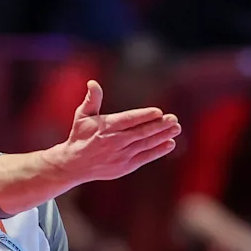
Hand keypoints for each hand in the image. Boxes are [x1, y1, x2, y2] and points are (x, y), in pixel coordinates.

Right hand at [53, 81, 180, 183]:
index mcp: (106, 127)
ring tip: (176, 129)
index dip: (144, 116)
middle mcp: (114, 142)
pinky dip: (158, 151)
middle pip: (141, 133)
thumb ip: (92, 99)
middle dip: (159, 126)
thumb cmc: (80, 135)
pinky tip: (170, 144)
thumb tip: (93, 83)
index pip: (128, 120)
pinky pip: (145, 158)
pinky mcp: (125, 167)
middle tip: (174, 119)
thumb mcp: (82, 115)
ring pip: (145, 144)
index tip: (158, 112)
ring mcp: (121, 156)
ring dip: (162, 136)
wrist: (74, 164)